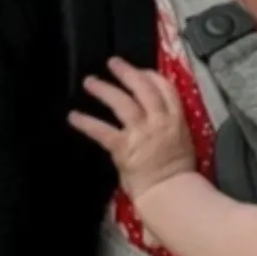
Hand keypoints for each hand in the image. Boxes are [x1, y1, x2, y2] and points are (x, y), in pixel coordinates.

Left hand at [69, 59, 196, 200]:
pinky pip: (101, 130)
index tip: (140, 70)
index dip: (150, 75)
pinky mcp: (123, 147)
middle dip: (127, 73)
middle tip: (112, 63)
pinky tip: (73, 116)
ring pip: (121, 102)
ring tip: (89, 82)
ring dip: (104, 89)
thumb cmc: (179, 174)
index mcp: (176, 119)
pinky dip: (86, 122)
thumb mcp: (182, 142)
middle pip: (142, 88)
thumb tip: (156, 121)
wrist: (171, 193)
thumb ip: (170, 127)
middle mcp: (158, 121)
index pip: (165, 88)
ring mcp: (140, 132)